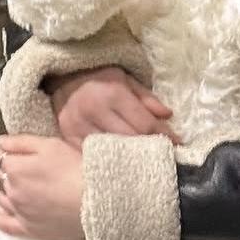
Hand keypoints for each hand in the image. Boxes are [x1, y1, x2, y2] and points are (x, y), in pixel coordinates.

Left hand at [0, 134, 85, 239]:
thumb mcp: (50, 145)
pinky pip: (5, 225)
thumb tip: (1, 143)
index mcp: (15, 168)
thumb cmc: (77, 169)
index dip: (12, 153)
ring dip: (0, 188)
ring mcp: (20, 211)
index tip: (20, 152)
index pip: (3, 157)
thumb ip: (21, 142)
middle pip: (2, 177)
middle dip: (7, 171)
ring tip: (6, 183)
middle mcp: (13, 190)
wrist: (97, 200)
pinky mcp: (30, 229)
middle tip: (20, 167)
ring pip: (0, 197)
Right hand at [47, 66, 181, 149]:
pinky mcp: (68, 137)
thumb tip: (168, 116)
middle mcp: (95, 110)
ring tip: (144, 160)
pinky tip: (121, 161)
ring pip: (112, 150)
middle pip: (130, 140)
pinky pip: (94, 154)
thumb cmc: (99, 78)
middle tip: (163, 154)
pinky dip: (109, 158)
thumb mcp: (124, 79)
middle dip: (149, 147)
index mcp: (112, 93)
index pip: (144, 123)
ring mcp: (79, 126)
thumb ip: (146, 97)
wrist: (62, 78)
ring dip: (130, 156)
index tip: (178, 144)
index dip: (164, 135)